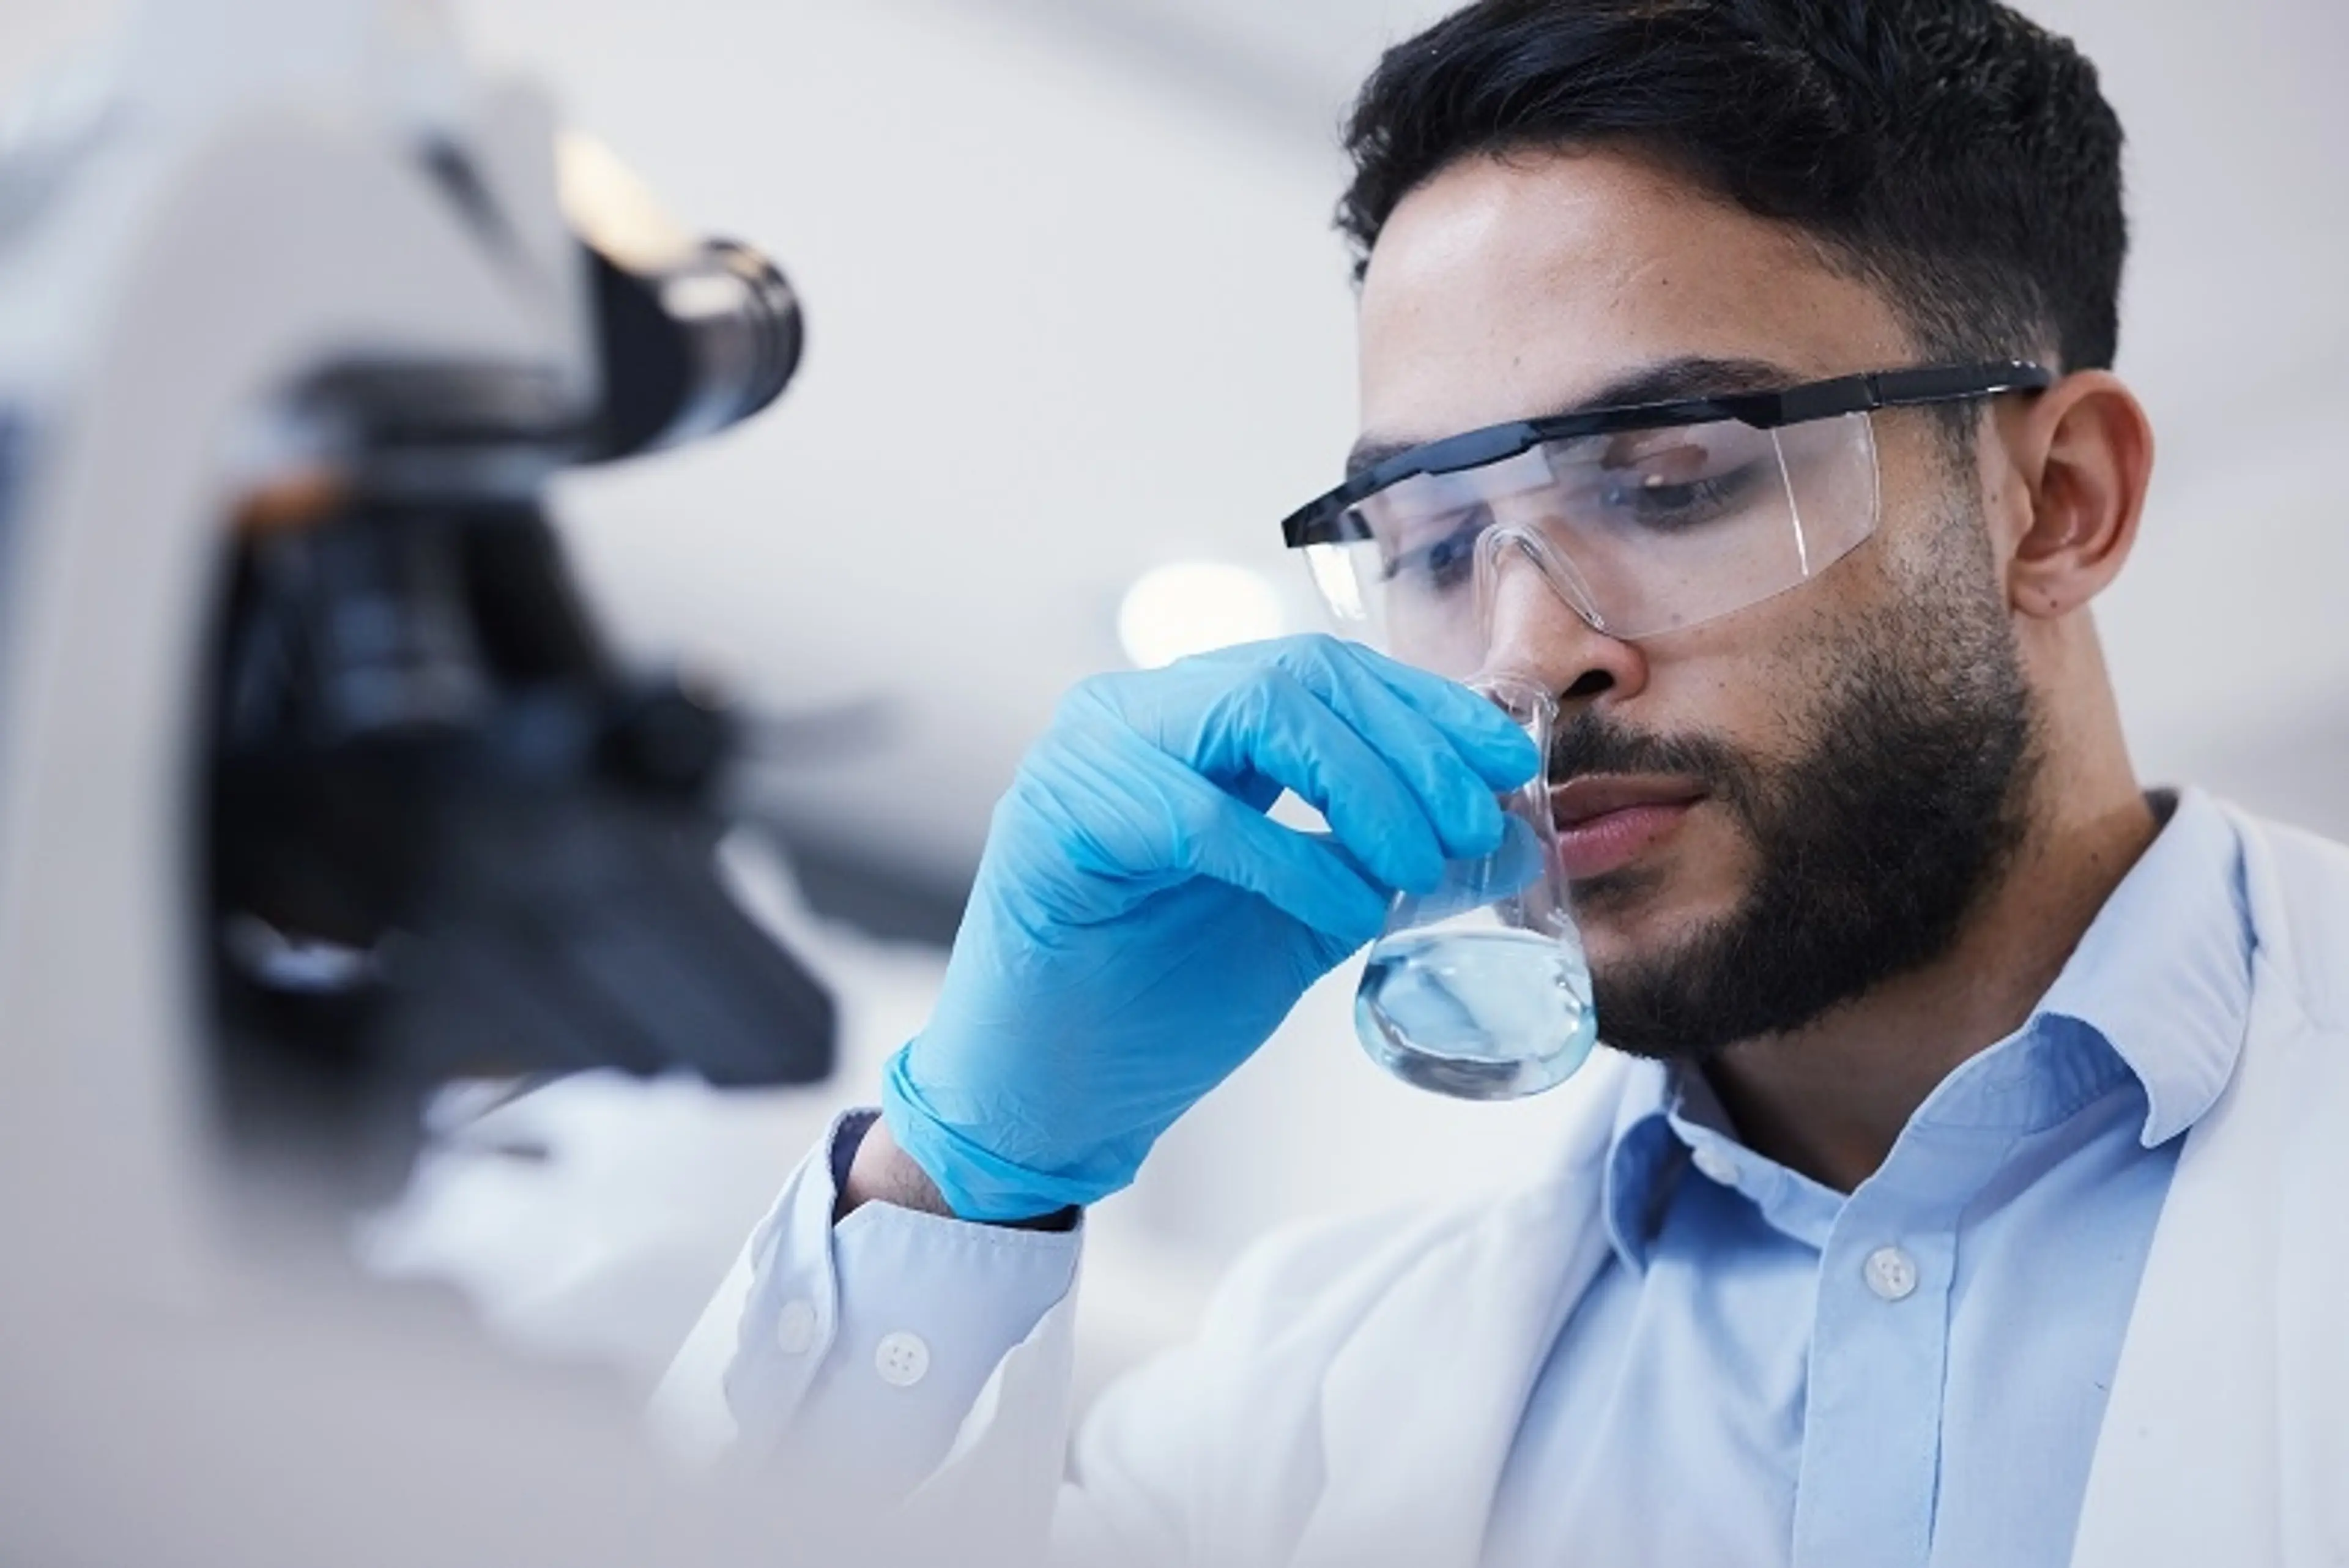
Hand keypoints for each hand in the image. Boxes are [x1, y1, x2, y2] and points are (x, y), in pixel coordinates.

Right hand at [879, 635, 1540, 1220]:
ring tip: (1420, 868)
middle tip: (1472, 827)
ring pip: (1260, 712)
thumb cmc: (1161, 1004)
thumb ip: (1391, 867)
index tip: (1508, 766)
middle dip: (1412, 746)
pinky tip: (1351, 911)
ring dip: (1366, 789)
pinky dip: (1294, 861)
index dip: (1428, 710)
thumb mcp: (1309, 920)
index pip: (1328, 672)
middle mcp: (1132, 713)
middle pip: (1304, 674)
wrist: (1053, 1102)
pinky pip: (1198, 814)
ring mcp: (1086, 754)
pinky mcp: (1055, 819)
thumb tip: (1511, 838)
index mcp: (1188, 719)